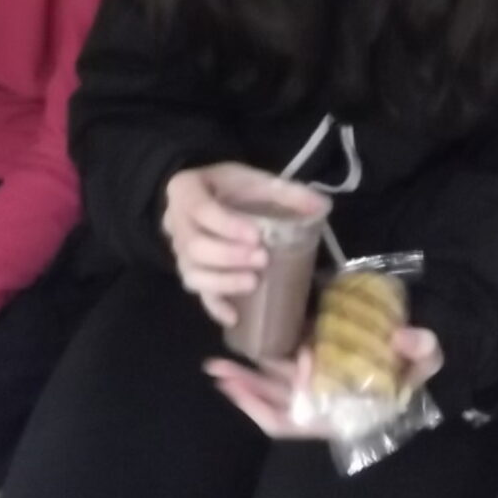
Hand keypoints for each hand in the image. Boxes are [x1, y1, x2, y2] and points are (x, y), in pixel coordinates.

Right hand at [162, 164, 325, 327]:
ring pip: (192, 272)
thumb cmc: (230, 187)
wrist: (207, 194)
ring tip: (253, 283)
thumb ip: (285, 191)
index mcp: (185, 190)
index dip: (227, 225)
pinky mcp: (189, 271)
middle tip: (261, 259)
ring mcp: (178, 250)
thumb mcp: (254, 180)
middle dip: (228, 256)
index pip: (201, 210)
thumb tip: (322, 206)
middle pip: (193, 245)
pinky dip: (215, 306)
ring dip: (223, 281)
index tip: (257, 236)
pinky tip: (234, 317)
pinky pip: (196, 292)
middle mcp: (174, 222)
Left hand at [204, 326, 442, 438]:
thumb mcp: (427, 358)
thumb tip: (406, 337)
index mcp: (343, 414)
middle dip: (246, 392)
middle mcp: (321, 408)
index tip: (284, 368)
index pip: (300, 421)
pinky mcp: (308, 370)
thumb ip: (421, 350)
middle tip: (218, 371)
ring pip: (270, 392)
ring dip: (244, 379)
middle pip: (275, 407)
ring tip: (216, 363)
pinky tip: (243, 350)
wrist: (412, 361)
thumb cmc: (415, 366)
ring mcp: (311, 391)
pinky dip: (260, 367)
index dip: (283, 401)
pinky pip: (277, 377)